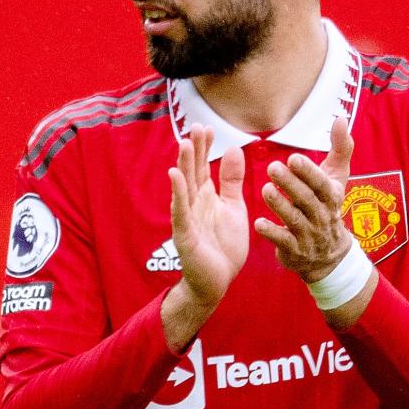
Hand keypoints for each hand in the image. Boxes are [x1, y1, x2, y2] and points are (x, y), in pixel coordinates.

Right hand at [167, 123, 248, 308]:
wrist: (218, 281)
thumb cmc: (224, 245)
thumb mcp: (233, 207)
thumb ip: (232, 180)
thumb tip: (233, 148)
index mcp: (206, 196)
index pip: (203, 166)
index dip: (203, 147)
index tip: (206, 127)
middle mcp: (194, 204)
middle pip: (192, 172)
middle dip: (193, 150)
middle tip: (195, 126)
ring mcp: (187, 218)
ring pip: (184, 188)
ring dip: (183, 166)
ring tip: (184, 144)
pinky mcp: (185, 235)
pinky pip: (181, 212)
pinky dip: (178, 194)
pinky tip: (175, 176)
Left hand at [254, 117, 355, 282]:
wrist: (329, 254)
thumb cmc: (328, 205)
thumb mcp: (337, 177)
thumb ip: (340, 147)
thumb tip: (341, 117)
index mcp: (332, 197)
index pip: (321, 184)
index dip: (309, 172)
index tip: (293, 157)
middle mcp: (322, 216)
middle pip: (307, 200)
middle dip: (290, 184)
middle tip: (273, 168)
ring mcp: (309, 235)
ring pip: (294, 219)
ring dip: (280, 205)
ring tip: (265, 189)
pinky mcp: (295, 250)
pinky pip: (283, 241)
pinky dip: (271, 232)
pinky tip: (258, 223)